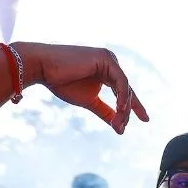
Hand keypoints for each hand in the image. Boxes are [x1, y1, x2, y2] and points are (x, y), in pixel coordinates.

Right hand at [18, 42, 149, 134]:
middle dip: (127, 112)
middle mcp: (111, 63)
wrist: (42, 68)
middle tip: (121, 128)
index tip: (145, 120)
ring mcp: (110, 59)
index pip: (124, 90)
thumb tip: (119, 126)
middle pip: (127, 90)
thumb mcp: (89, 101)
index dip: (135, 106)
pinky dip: (121, 97)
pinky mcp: (106, 59)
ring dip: (124, 108)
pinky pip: (120, 81)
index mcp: (107, 71)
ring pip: (125, 88)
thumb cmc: (61, 82)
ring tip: (119, 123)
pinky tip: (120, 109)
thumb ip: (105, 111)